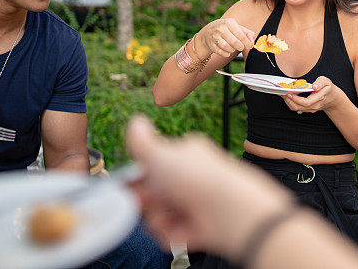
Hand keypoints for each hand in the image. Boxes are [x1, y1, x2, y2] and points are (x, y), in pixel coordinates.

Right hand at [126, 116, 292, 259]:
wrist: (229, 212)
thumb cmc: (198, 178)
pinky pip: (171, 234)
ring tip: (166, 213)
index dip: (139, 174)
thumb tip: (135, 122)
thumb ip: (140, 140)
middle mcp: (193, 179)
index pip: (157, 163)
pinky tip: (176, 227)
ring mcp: (196, 204)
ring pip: (161, 213)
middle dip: (145, 198)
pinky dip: (169, 233)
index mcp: (187, 155)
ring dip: (156, 217)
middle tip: (143, 200)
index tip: (128, 182)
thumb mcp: (160, 152)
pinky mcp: (198, 229)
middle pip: (156, 190)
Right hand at [196, 18, 255, 58]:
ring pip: (227, 47)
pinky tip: (227, 51)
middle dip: (240, 46)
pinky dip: (226, 53)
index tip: (250, 46)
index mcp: (229, 22)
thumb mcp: (236, 27)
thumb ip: (246, 33)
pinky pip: (221, 52)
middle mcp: (221, 28)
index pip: (240, 34)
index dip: (247, 42)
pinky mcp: (211, 45)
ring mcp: (214, 36)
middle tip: (241, 47)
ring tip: (233, 48)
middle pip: (234, 42)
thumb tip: (252, 40)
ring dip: (233, 50)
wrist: (208, 32)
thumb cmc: (226, 30)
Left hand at [282, 76, 343, 113]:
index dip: (296, 99)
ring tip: (282, 93)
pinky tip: (287, 96)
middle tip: (282, 92)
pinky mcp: (307, 109)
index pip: (306, 102)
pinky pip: (297, 108)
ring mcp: (310, 109)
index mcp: (319, 98)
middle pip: (299, 107)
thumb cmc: (328, 88)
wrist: (332, 98)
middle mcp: (314, 106)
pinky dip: (290, 102)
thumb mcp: (327, 82)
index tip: (289, 93)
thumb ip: (320, 83)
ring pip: (296, 108)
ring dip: (288, 102)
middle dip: (289, 100)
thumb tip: (314, 86)